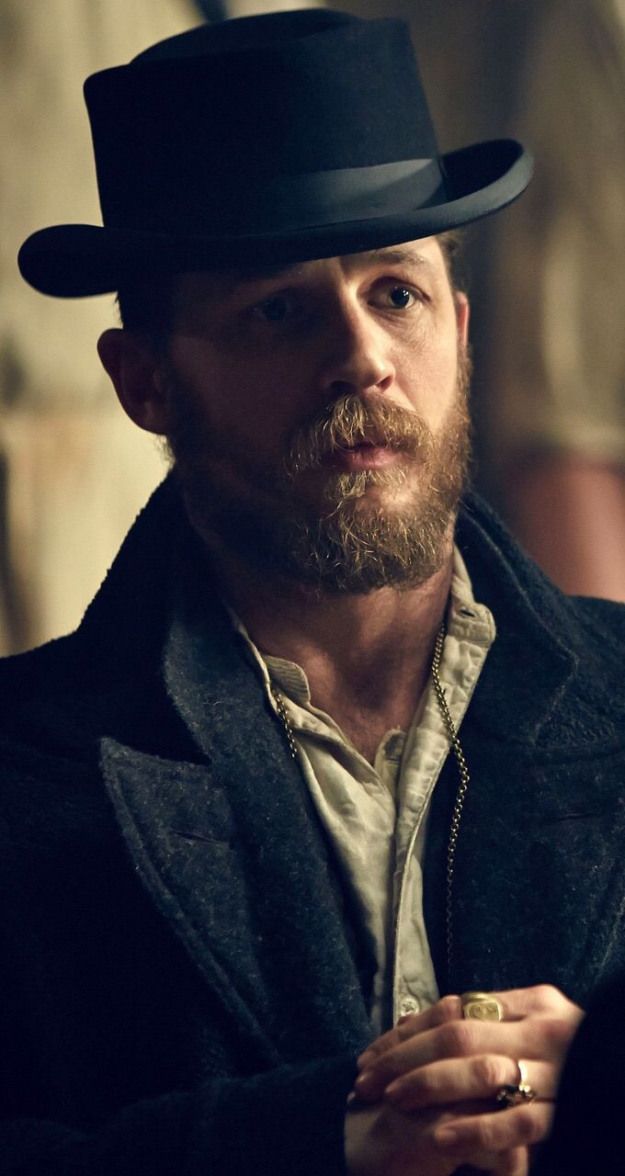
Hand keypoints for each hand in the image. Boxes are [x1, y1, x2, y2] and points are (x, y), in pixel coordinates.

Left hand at [348, 985, 582, 1172]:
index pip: (457, 1008)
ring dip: (429, 1086)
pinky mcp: (566, 1117)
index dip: (408, 1031)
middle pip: (459, 1035)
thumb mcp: (537, 1028)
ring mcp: (558, 1073)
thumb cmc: (569, 1058)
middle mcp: (547, 1030)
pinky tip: (441, 1136)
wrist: (619, 1076)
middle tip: (367, 1080)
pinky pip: (515, 1124)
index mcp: (537, 1003)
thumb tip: (414, 1025)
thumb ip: (492, 1022)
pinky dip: (475, 1129)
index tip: (372, 1054)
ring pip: (481, 1073)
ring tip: (392, 1099)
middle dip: (404, 1058)